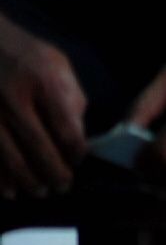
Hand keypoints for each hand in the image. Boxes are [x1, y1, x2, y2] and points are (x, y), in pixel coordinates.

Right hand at [0, 16, 87, 196]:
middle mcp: (14, 98)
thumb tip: (78, 134)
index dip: (75, 150)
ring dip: (26, 179)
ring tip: (40, 191)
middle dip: (53, 171)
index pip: (65, 126)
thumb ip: (71, 96)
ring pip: (8, 155)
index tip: (79, 160)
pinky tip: (7, 190)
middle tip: (63, 186)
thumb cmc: (25, 53)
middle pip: (37, 145)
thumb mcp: (58, 63)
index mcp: (43, 81)